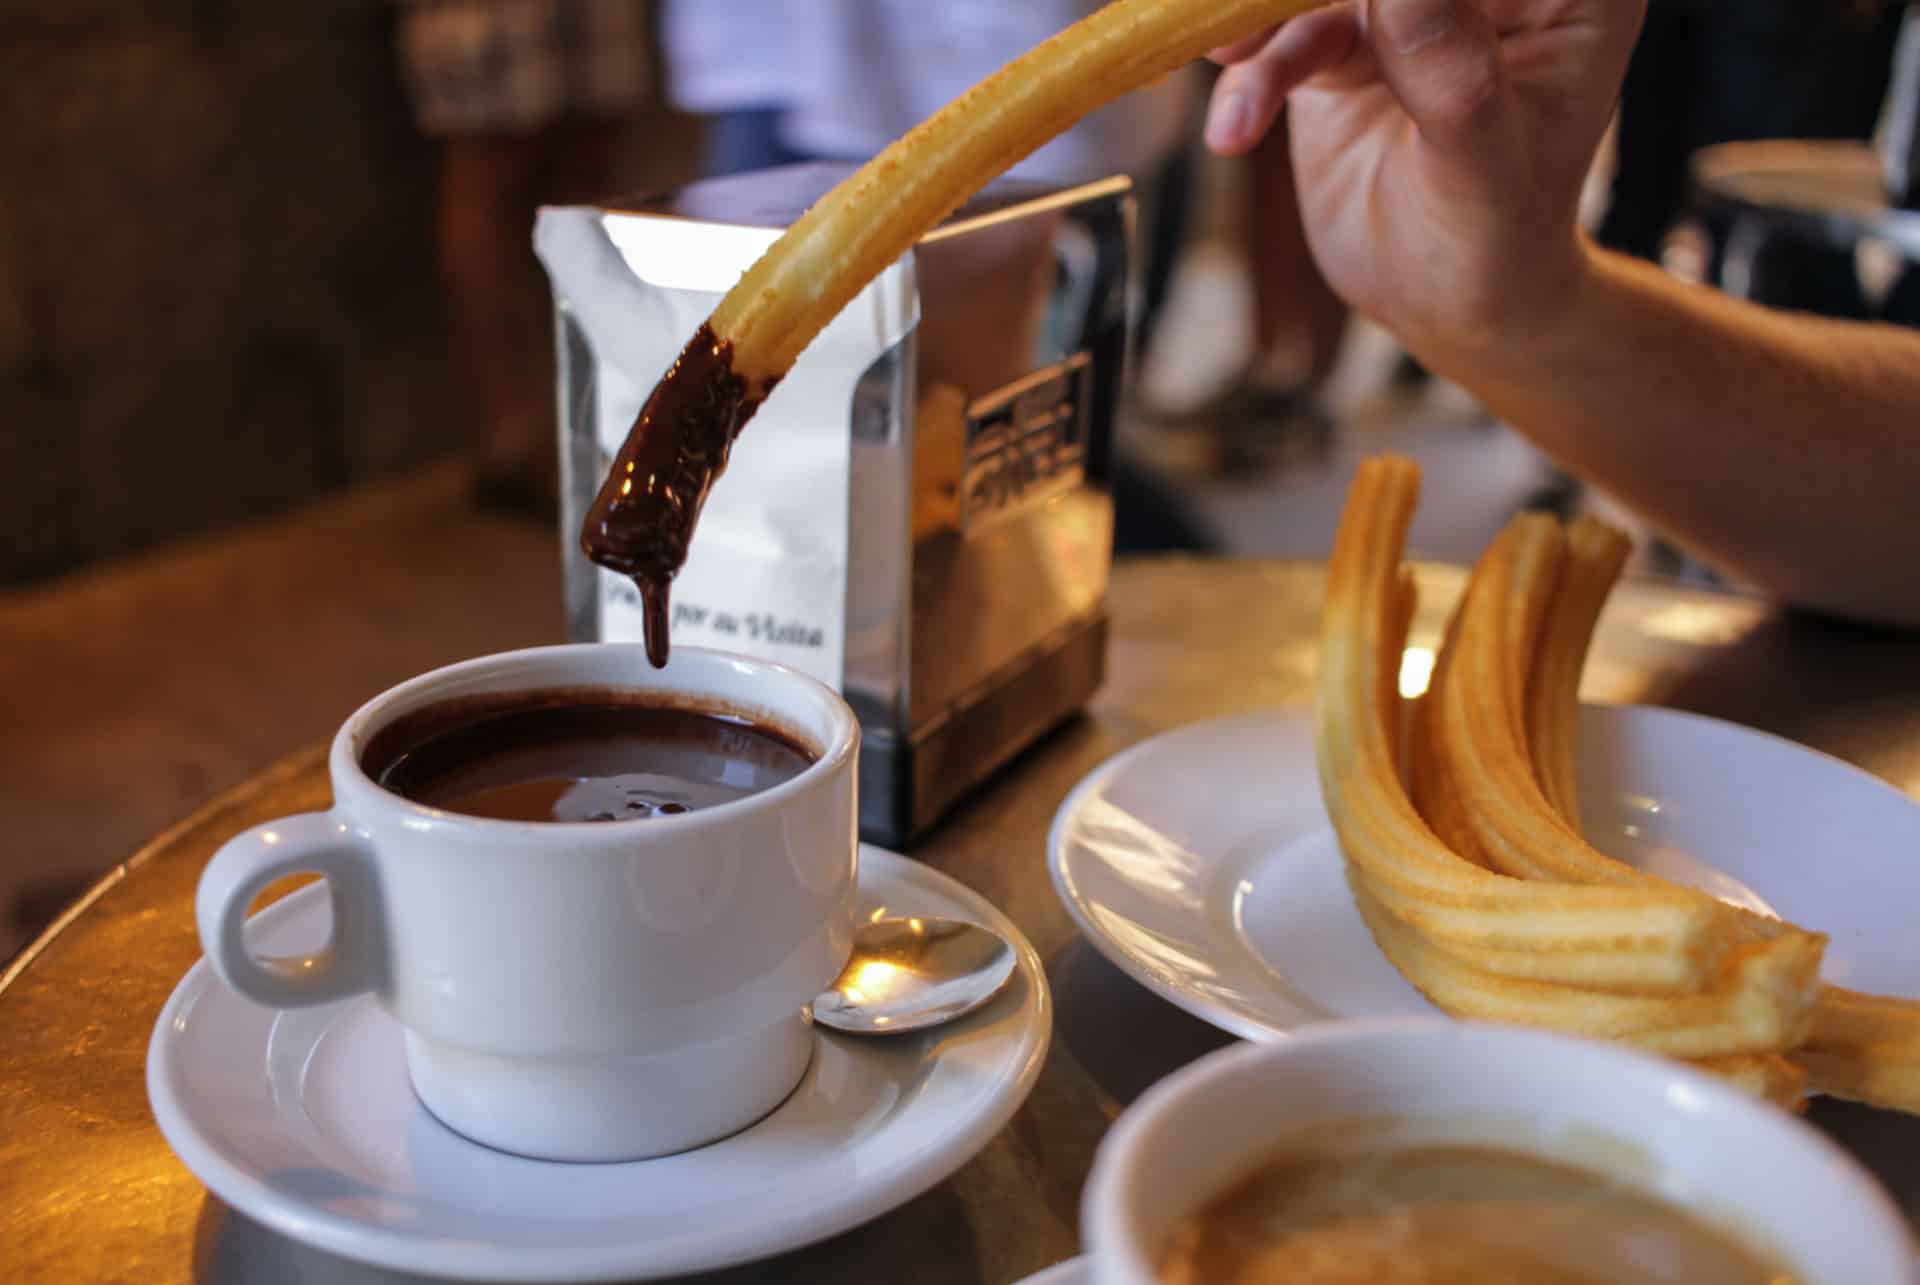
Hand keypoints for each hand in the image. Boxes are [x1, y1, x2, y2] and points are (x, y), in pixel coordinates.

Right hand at [1204, 0, 1644, 364]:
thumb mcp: (1481, 161)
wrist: (1444, 301)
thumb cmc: (1497, 240)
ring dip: (1263, 16)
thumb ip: (1449, 66)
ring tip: (1228, 59)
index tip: (1356, 12)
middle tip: (1249, 15)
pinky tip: (1233, 127)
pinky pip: (1284, 32)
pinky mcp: (1341, 42)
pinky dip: (1250, 71)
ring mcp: (1408, 8)